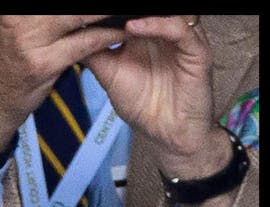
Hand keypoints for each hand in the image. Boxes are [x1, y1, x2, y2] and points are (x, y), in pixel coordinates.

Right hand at [0, 15, 124, 152]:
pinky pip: (86, 43)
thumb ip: (38, 12)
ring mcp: (28, 39)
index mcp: (14, 6)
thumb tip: (76, 9)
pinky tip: (123, 32)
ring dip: (111, 14)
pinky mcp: (42, 64)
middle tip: (129, 4)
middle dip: (103, 5)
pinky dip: (109, 36)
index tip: (107, 4)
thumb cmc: (3, 62)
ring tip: (133, 13)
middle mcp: (18, 16)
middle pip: (74, 4)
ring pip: (84, 14)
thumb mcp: (13, 23)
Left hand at [84, 15, 223, 179]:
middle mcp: (165, 31)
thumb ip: (95, 54)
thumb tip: (73, 37)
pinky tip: (133, 27)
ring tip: (118, 17)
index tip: (86, 14)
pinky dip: (157, 24)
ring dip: (140, 13)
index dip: (110, 13)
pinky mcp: (196, 51)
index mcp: (146, 33)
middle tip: (97, 11)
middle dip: (123, 9)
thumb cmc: (142, 105)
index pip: (130, 14)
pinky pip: (180, 30)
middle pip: (150, 9)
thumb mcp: (109, 75)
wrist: (166, 133)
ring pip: (167, 12)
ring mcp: (182, 39)